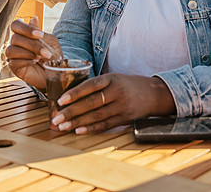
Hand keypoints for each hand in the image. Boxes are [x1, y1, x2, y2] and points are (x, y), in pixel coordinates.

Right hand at [5, 16, 62, 88]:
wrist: (55, 72)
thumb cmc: (53, 56)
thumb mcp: (51, 42)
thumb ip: (41, 33)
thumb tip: (34, 18)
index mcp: (25, 34)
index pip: (16, 25)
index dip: (26, 29)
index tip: (40, 35)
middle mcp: (17, 43)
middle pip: (15, 38)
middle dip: (32, 45)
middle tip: (45, 52)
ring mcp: (14, 55)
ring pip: (11, 50)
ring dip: (28, 53)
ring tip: (39, 58)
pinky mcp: (14, 67)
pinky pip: (13, 62)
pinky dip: (25, 61)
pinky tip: (34, 62)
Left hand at [49, 73, 176, 133]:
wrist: (154, 94)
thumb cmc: (128, 85)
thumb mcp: (115, 78)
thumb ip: (98, 85)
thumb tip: (71, 94)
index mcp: (112, 79)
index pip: (91, 85)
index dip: (75, 93)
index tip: (60, 100)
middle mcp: (117, 92)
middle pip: (91, 103)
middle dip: (72, 111)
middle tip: (56, 118)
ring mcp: (122, 107)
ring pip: (96, 116)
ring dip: (77, 122)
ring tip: (63, 126)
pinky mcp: (124, 119)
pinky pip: (105, 125)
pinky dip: (91, 129)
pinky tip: (78, 131)